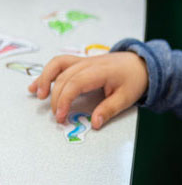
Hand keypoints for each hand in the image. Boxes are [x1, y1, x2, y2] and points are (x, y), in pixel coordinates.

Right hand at [28, 52, 148, 129]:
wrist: (141, 63)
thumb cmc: (134, 79)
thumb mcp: (126, 97)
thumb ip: (109, 109)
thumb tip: (94, 123)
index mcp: (101, 71)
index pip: (76, 82)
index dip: (65, 99)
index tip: (62, 116)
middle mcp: (89, 63)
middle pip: (65, 77)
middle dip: (57, 98)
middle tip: (58, 117)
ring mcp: (84, 61)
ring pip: (59, 65)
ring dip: (45, 79)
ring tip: (38, 96)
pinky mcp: (82, 63)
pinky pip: (61, 64)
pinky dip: (47, 73)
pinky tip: (37, 86)